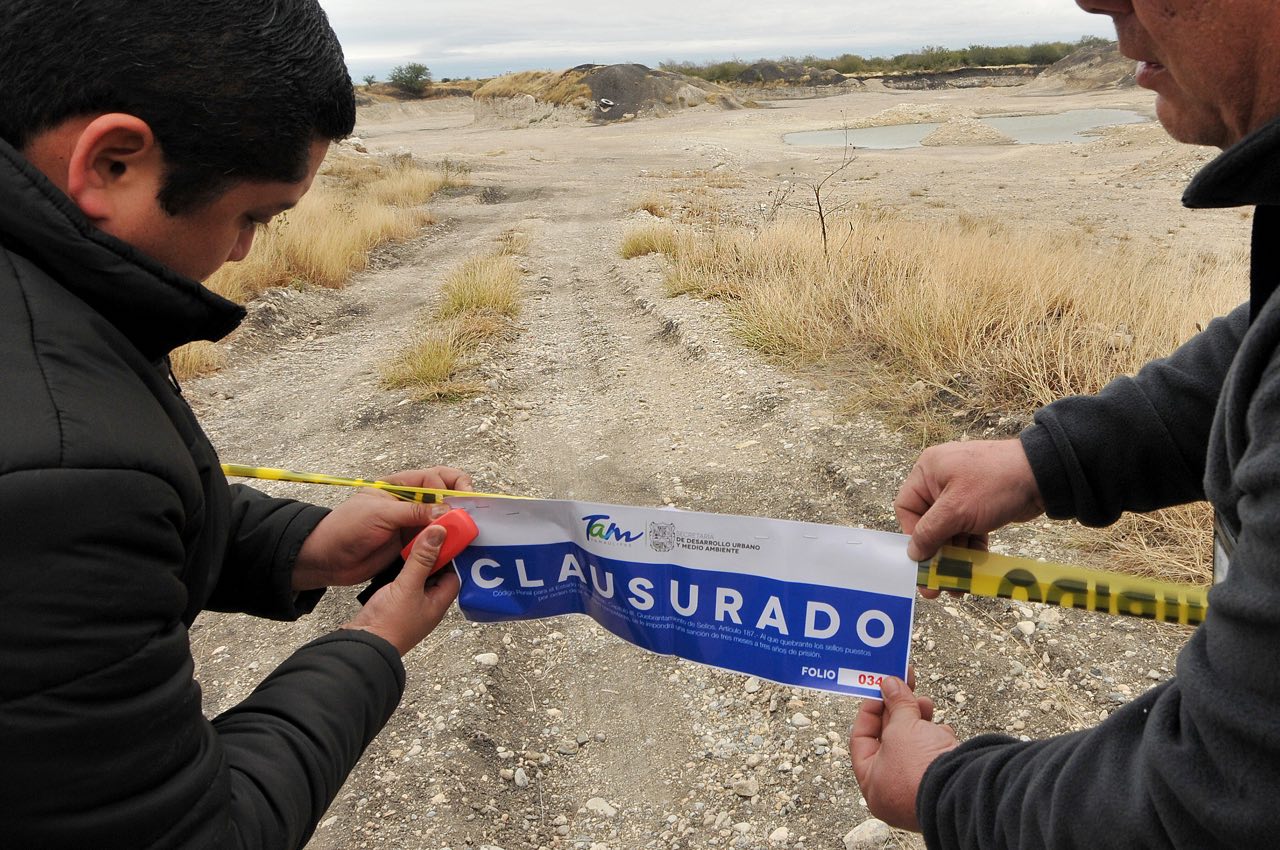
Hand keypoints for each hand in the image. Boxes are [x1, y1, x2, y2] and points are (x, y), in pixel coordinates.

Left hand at [292, 467, 473, 590]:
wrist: (327, 559)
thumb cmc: (346, 528)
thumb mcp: (379, 514)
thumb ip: (413, 512)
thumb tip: (446, 511)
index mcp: (400, 486)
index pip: (435, 477)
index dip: (451, 486)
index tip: (461, 499)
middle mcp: (410, 502)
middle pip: (445, 496)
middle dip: (461, 502)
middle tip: (472, 512)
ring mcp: (412, 524)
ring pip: (443, 520)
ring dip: (456, 524)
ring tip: (469, 531)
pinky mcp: (412, 545)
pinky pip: (436, 541)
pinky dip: (448, 543)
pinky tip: (458, 547)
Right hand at [341, 523, 460, 655]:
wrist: (362, 646)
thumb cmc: (388, 625)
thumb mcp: (407, 586)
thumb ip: (422, 560)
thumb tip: (439, 534)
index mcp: (438, 604)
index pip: (453, 574)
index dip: (450, 555)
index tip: (445, 537)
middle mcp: (428, 606)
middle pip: (437, 575)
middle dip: (433, 557)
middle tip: (427, 536)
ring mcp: (411, 607)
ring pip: (420, 579)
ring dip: (417, 564)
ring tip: (412, 545)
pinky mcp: (395, 606)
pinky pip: (405, 585)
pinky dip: (403, 573)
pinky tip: (397, 563)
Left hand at [850, 675, 957, 831]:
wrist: (965, 792)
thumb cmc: (920, 770)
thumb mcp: (901, 728)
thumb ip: (896, 704)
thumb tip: (890, 684)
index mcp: (872, 783)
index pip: (862, 739)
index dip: (870, 710)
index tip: (881, 691)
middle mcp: (893, 790)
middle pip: (890, 740)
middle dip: (899, 711)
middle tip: (905, 689)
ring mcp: (919, 788)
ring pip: (914, 745)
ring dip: (919, 721)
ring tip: (926, 704)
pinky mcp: (942, 782)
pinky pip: (934, 755)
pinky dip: (936, 738)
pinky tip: (942, 731)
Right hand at [894, 439, 1044, 597]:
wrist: (1044, 475)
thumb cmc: (995, 483)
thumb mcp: (956, 510)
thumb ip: (930, 532)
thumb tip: (912, 552)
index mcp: (928, 471)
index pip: (907, 507)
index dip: (912, 534)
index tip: (922, 557)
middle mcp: (941, 481)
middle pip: (929, 523)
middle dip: (935, 554)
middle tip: (934, 584)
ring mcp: (962, 493)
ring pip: (950, 530)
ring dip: (953, 556)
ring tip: (957, 584)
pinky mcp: (980, 505)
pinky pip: (968, 530)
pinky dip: (970, 548)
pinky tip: (973, 568)